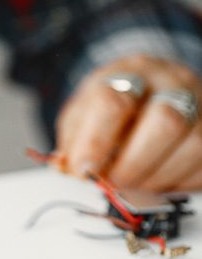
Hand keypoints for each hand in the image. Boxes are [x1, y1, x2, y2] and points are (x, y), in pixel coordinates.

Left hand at [55, 55, 201, 190]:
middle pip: (165, 121)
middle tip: (111, 184)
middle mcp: (173, 82)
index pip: (114, 102)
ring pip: (192, 145)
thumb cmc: (112, 106)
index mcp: (130, 73)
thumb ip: (73, 142)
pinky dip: (178, 182)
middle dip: (132, 164)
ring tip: (132, 185)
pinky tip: (156, 181)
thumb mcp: (83, 114)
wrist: (150, 89)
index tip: (84, 170)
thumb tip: (70, 170)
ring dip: (156, 177)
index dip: (96, 143)